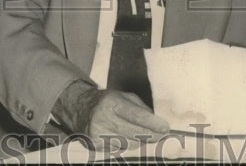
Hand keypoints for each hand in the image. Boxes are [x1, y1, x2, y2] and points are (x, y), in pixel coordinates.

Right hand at [54, 82, 168, 150]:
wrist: (80, 108)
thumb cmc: (107, 101)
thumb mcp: (124, 97)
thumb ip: (141, 108)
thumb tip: (157, 122)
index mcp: (112, 102)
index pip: (136, 115)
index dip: (152, 123)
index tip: (165, 127)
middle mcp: (103, 118)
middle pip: (134, 133)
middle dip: (151, 136)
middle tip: (162, 135)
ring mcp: (98, 133)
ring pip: (128, 144)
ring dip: (139, 141)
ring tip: (143, 135)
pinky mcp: (95, 145)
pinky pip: (118, 150)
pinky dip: (125, 145)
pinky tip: (125, 138)